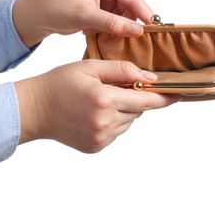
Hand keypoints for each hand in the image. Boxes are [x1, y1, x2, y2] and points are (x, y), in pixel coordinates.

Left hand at [12, 0, 153, 47]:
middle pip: (130, 4)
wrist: (39, 15)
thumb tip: (138, 31)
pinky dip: (114, 29)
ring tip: (117, 39)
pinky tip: (108, 36)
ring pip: (124, 14)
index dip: (143, 12)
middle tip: (138, 40)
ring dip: (122, 27)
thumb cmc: (55, 7)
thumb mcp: (85, 16)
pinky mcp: (102, 6)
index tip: (154, 28)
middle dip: (132, 22)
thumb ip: (112, 23)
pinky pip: (116, 19)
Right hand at [15, 60, 180, 152]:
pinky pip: (116, 132)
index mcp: (104, 99)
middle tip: (115, 87)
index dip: (164, 97)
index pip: (146, 100)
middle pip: (137, 110)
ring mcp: (101, 138)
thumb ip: (122, 70)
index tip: (178, 94)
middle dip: (133, 97)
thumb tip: (150, 77)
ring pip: (128, 121)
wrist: (35, 109)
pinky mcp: (96, 146)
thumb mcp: (90, 67)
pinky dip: (113, 121)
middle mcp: (105, 122)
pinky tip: (95, 113)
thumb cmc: (59, 83)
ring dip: (123, 110)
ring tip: (101, 100)